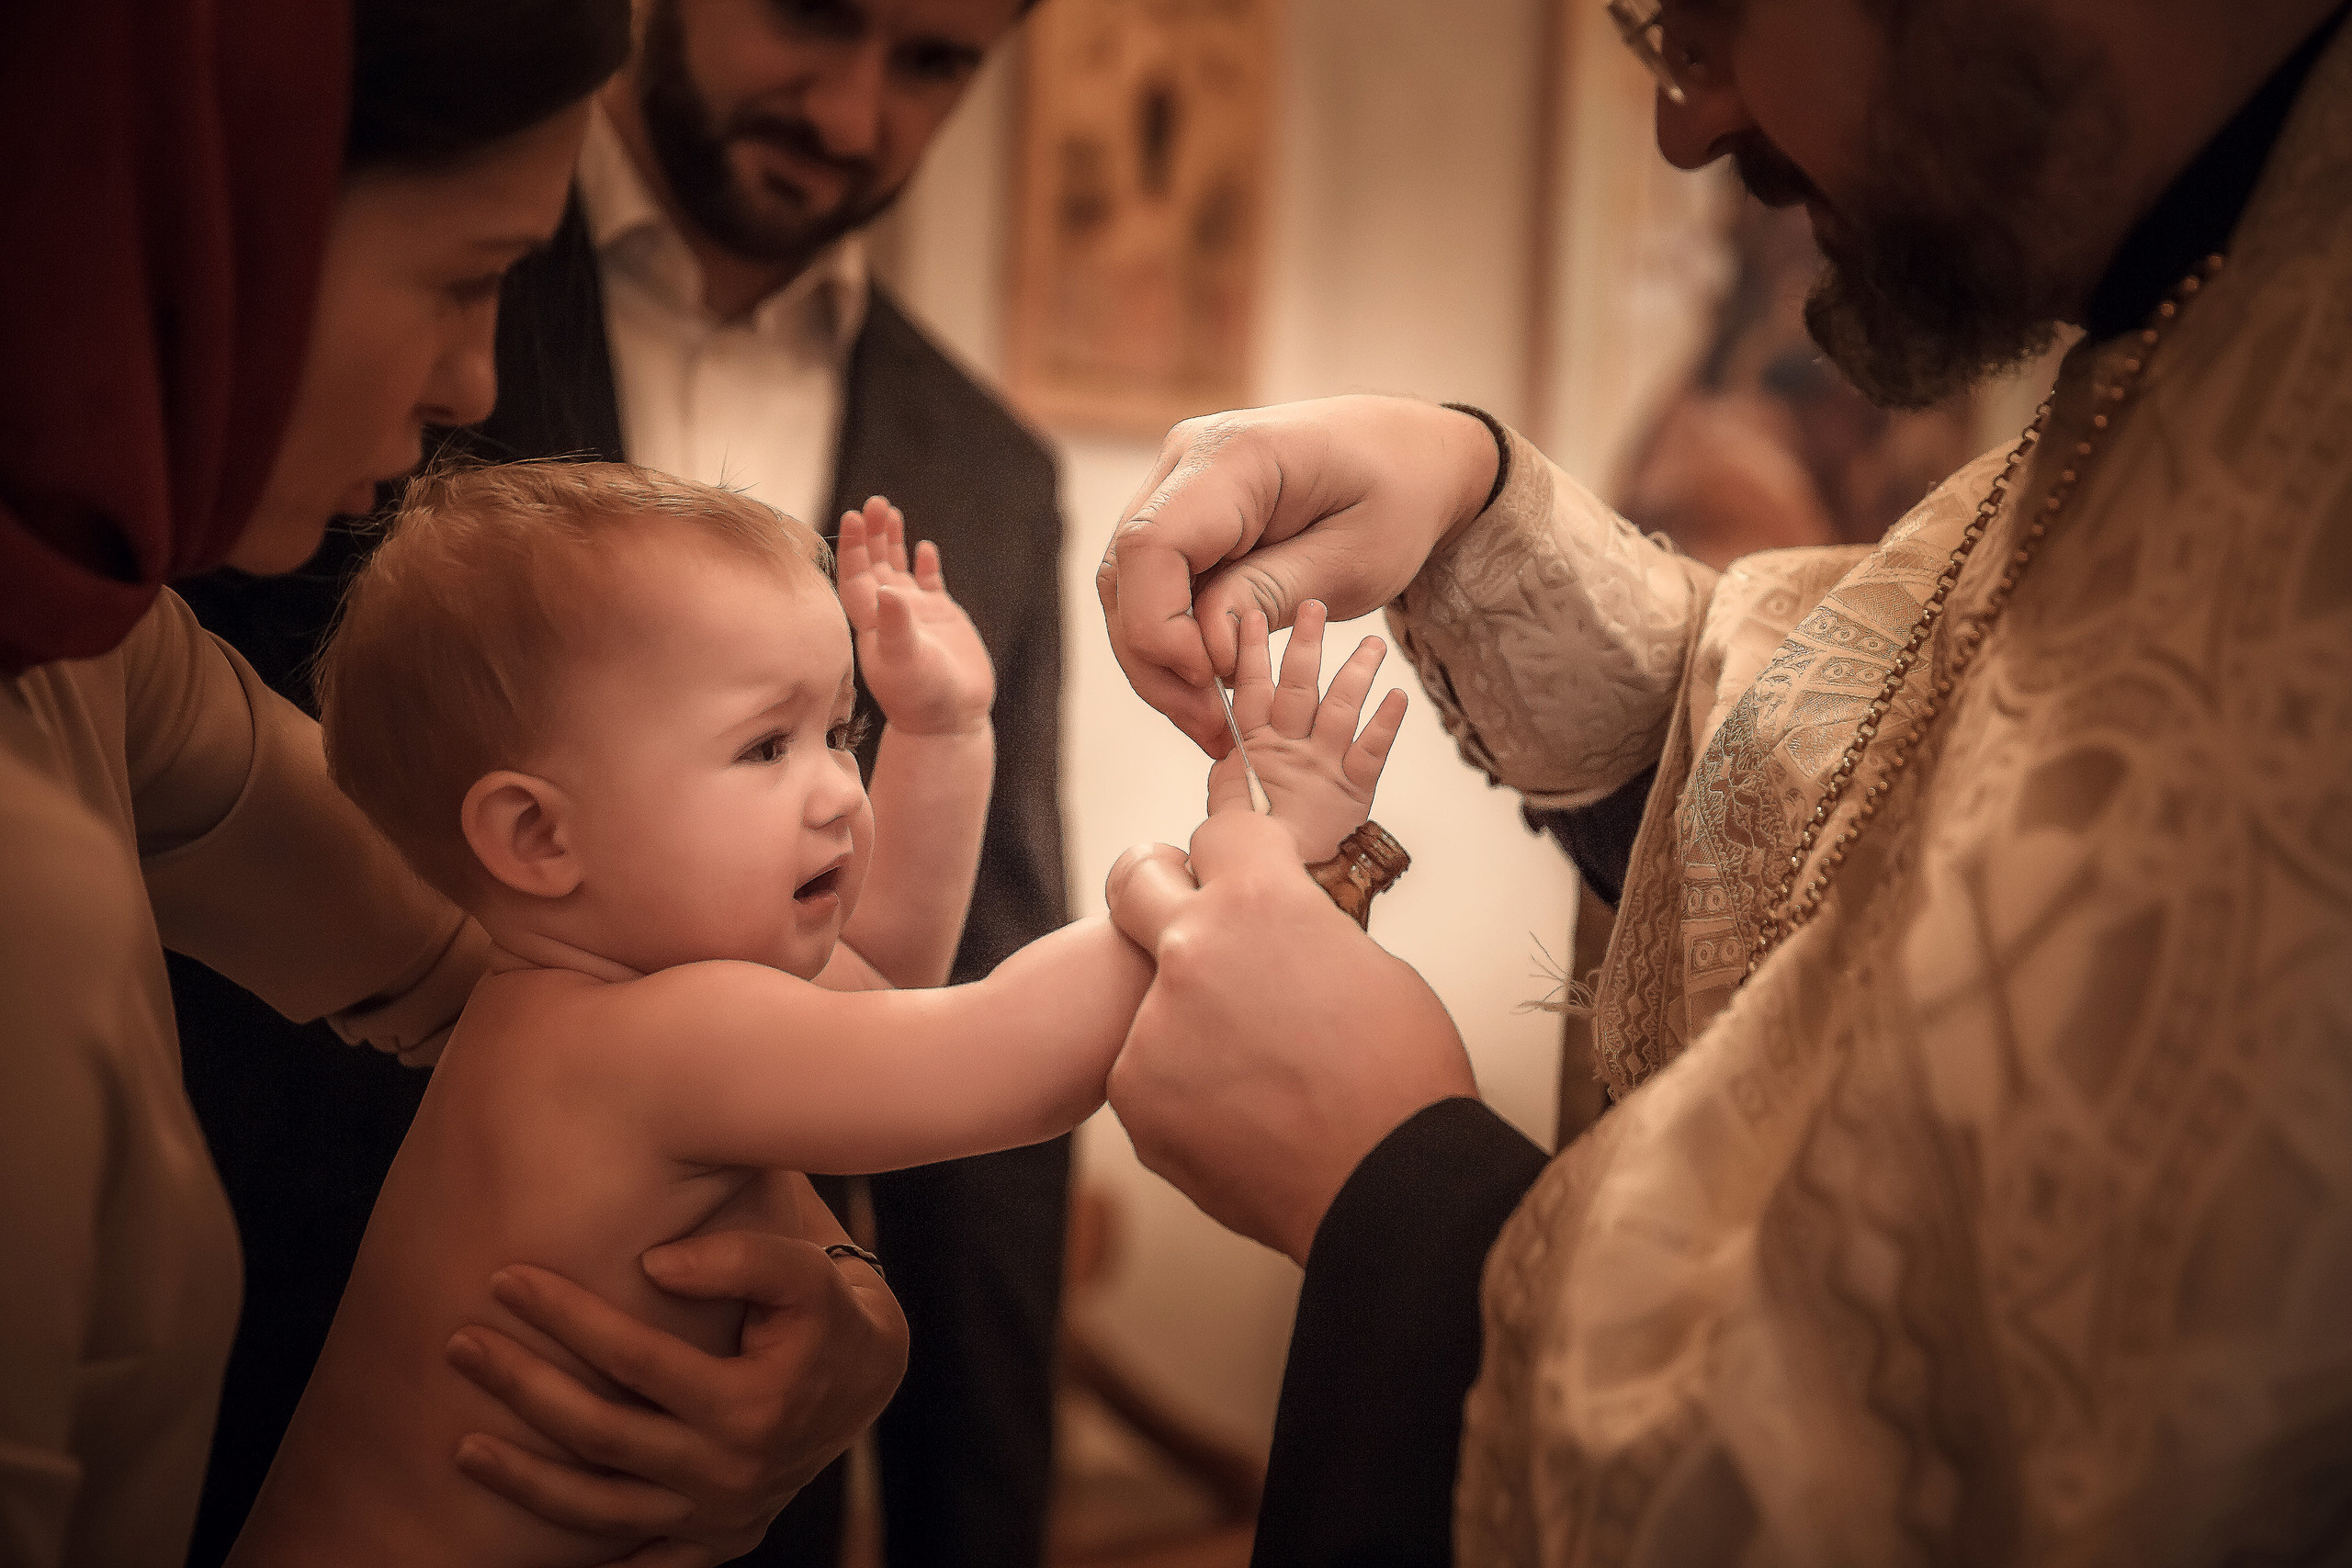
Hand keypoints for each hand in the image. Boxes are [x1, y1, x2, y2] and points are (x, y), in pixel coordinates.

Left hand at [444, 1231, 908, 1560]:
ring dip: (522, 1480)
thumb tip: (651, 1267)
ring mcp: (718, 1516)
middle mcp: (731, 1472)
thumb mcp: (803, 1273)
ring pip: (599, 1510)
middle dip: (522, 1387)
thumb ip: (738, 1258)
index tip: (507, 1279)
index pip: (635, 1359)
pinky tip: (515, 1546)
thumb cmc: (822, 1312)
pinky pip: (637, 1564)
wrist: (866, 1377)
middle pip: (601, 1434)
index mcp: (751, 1405)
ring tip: (459, 1446)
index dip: (566, 1316)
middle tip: (460, 1345)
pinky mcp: (714, 1542)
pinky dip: (582, 1561)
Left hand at [836, 495, 993, 735]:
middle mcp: (889, 614)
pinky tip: (924, 547)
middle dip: (872, 534)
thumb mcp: (906, 661)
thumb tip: (887, 589)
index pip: (855, 577)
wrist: (951, 721)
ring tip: (890, 510)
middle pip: (874, 565)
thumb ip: (896, 626)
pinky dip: (925, 565)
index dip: (851, 548)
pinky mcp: (941, 619)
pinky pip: (930, 584)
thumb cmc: (922, 697)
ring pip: (898, 569)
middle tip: (874, 502)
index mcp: (871, 623)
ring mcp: (915, 615)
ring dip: (893, 541)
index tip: (851, 517)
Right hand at [1096, 396, 1498, 754]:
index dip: (1161, 625)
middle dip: (1156, 660)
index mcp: (1235, 454)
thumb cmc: (1398, 499)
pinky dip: (1173, 642)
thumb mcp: (1356, 558)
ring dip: (1159, 661)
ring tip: (1213, 721)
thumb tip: (1206, 650)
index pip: (1152, 544)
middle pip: (1126, 571)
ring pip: (1127, 586)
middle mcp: (1187, 458)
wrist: (1408, 455)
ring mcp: (1175, 484)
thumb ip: (1275, 593)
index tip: (1211, 681)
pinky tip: (1211, 688)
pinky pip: (1151, 585)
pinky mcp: (1180, 513)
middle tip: (1211, 727)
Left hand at [1104, 812, 1477, 1262]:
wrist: (1389, 1184)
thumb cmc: (1404, 1073)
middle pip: (1134, 880)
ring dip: (1190, 1019)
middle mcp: (1192, 947)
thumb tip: (1276, 932)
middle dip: (1154, 886)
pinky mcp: (1135, 1091)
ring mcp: (1154, 1022)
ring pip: (1151, 997)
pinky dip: (1186, 1089)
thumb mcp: (1368, 964)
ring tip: (1258, 1074)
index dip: (1234, 848)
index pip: (1219, 832)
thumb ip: (1300, 932)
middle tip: (1170, 909)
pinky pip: (1149, 1071)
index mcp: (1261, 899)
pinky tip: (1243, 1117)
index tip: (1234, 862)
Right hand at [1208, 601, 1407, 861]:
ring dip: (1358, 672)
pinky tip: (1399, 696)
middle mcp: (1290, 750)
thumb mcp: (1230, 798)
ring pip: (1341, 708)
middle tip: (1315, 607)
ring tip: (1373, 643)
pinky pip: (1373, 750)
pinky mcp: (1354, 790)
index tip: (1251, 614)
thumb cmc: (1247, 844)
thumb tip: (1232, 735)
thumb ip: (1237, 761)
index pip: (1249, 688)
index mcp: (1253, 749)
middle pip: (1299, 685)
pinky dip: (1387, 722)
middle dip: (1306, 644)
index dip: (1251, 651)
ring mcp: (1323, 767)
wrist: (1270, 882)